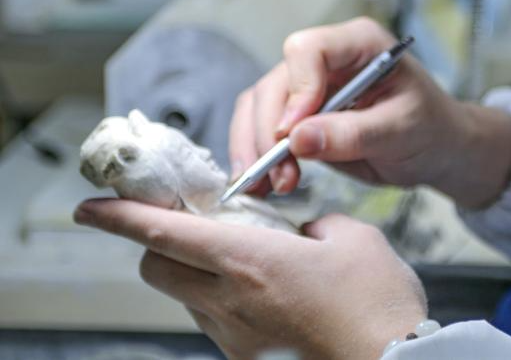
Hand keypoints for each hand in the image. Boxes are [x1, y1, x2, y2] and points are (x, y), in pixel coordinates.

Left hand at [74, 198, 424, 359]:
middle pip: (156, 269)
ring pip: (187, 297)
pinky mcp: (250, 359)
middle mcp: (231, 303)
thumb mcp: (353, 238)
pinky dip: (225, 300)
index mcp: (251, 262)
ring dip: (196, 272)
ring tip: (246, 260)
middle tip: (183, 225)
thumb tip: (304, 234)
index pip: (163, 234)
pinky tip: (270, 294)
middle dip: (155, 243)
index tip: (91, 206)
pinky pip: (218, 323)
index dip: (119, 216)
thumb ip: (316, 225)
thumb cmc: (379, 307)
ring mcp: (237, 337)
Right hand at [229, 17, 510, 208]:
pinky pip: (263, 126)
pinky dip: (258, 155)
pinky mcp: (299, 114)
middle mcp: (329, 57)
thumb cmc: (430, 128)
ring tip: (272, 187)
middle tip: (280, 175)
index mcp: (361, 43)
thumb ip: (352, 134)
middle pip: (277, 81)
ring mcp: (310, 85)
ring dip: (257, 147)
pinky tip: (266, 185)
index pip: (310, 51)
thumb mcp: (401, 132)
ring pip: (260, 104)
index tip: (292, 134)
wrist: (436, 149)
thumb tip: (297, 139)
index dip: (297, 91)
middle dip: (269, 131)